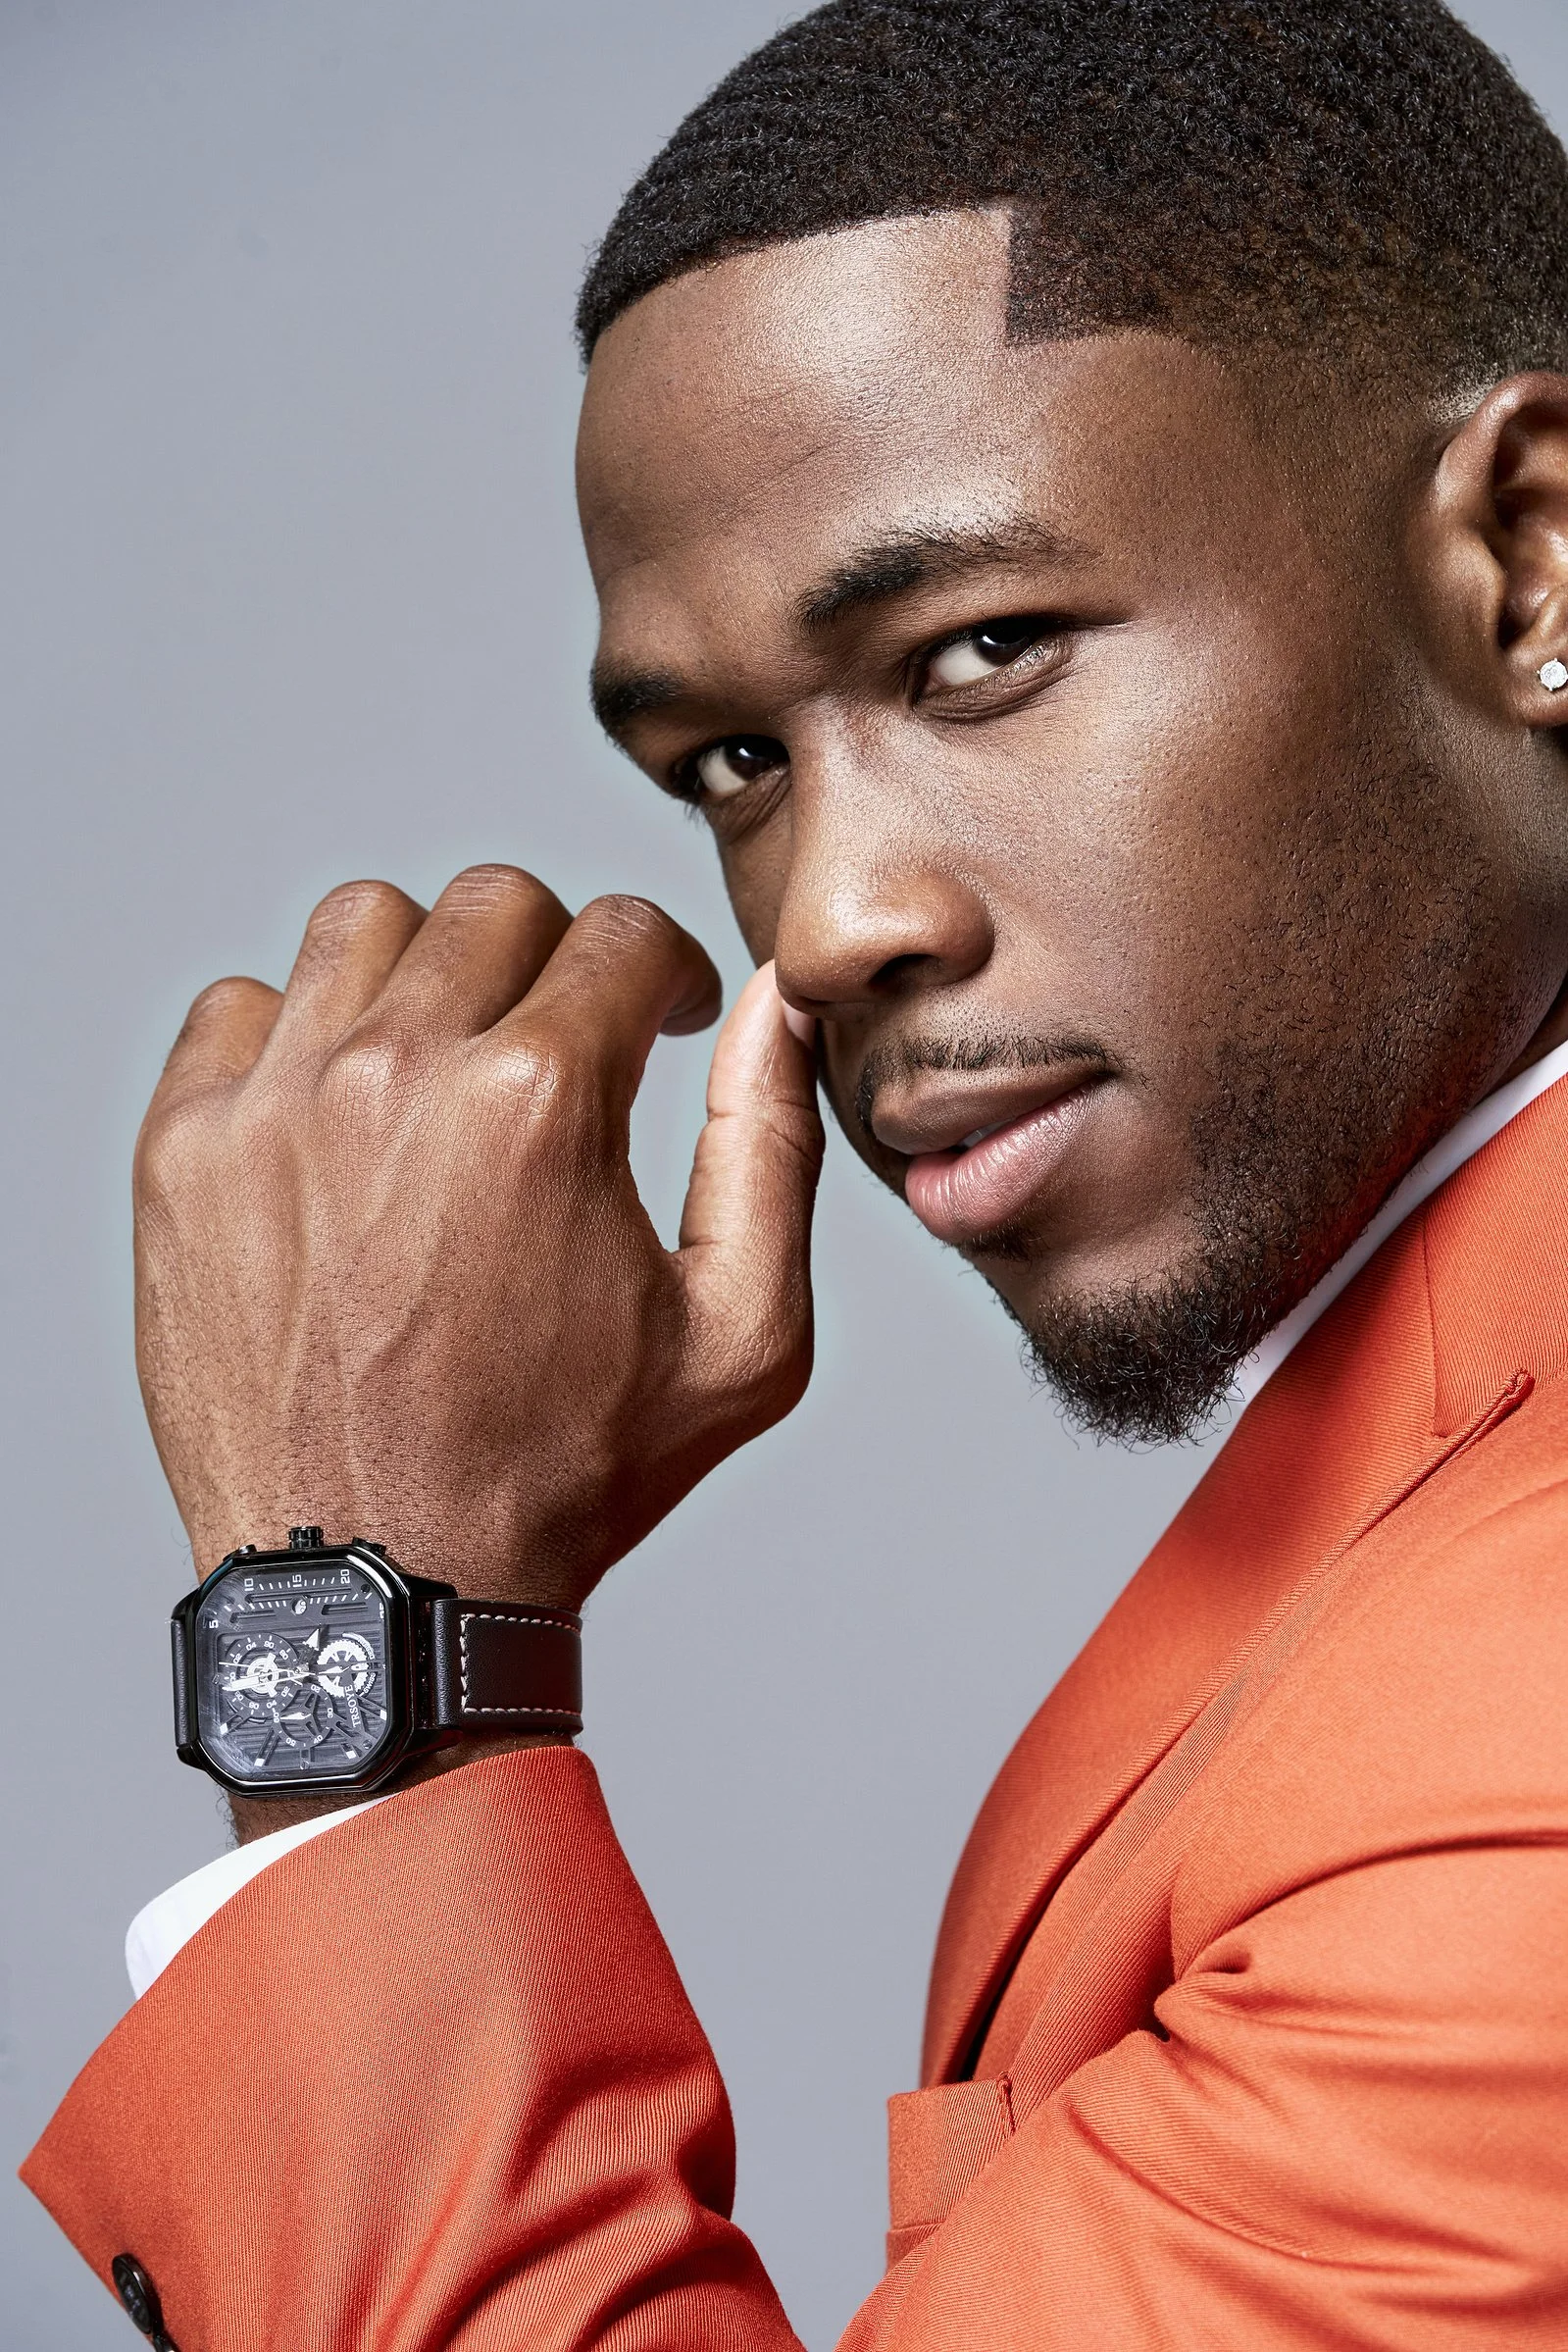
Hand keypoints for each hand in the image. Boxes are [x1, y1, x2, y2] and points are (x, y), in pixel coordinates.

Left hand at [134, 866, 822, 1610]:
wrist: (385, 1590)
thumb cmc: (566, 1477)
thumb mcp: (739, 1334)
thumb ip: (769, 1143)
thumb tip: (773, 1004)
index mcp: (543, 1106)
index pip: (621, 934)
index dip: (665, 976)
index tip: (658, 1022)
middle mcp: (399, 1076)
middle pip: (494, 906)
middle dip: (555, 959)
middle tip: (561, 1048)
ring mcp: (275, 1106)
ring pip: (363, 925)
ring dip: (427, 973)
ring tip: (447, 1066)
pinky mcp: (184, 1151)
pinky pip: (241, 1005)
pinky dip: (300, 1032)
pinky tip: (342, 1114)